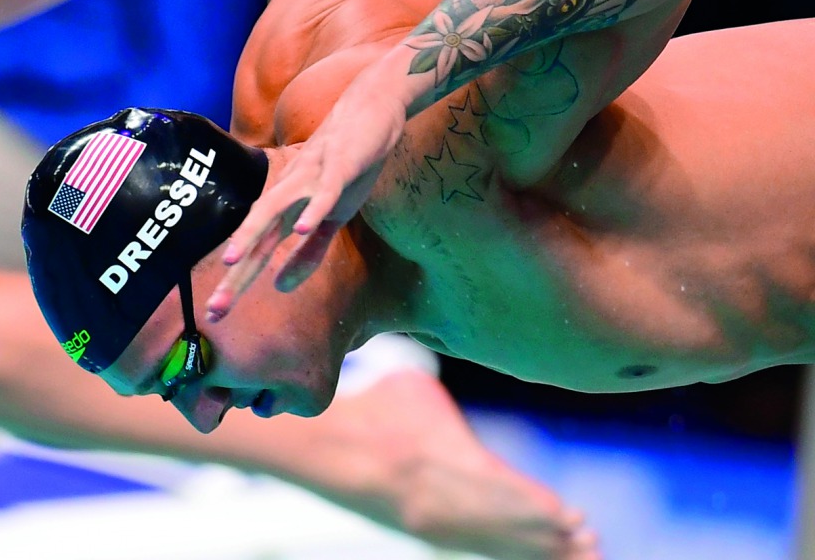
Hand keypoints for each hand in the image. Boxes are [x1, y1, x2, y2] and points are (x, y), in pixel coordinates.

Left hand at [208, 65, 408, 320]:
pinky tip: (302, 226)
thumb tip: (280, 287)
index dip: (236, 284)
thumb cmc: (348, 166)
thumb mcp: (332, 218)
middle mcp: (289, 194)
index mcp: (287, 210)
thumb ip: (308, 252)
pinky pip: (323, 190)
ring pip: (275, 208)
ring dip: (253, 233)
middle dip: (236, 274)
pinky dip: (313, 208)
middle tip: (214, 310)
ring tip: (234, 261)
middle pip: (256, 236)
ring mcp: (311, 178)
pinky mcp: (338, 165)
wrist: (370, 111)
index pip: (256, 252)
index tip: (214, 315)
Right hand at [302, 369, 600, 559]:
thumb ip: (450, 399)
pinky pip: (473, 544)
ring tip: (575, 556)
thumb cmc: (375, 408)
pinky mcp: (422, 530)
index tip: (577, 518)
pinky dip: (503, 549)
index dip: (542, 508)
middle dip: (551, 536)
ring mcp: (433, 521)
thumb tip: (475, 376)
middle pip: (508, 523)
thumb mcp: (415, 385)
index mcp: (447, 461)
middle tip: (591, 544)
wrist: (327, 448)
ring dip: (535, 549)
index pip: (506, 490)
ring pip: (493, 540)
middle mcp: (445, 499)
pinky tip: (524, 553)